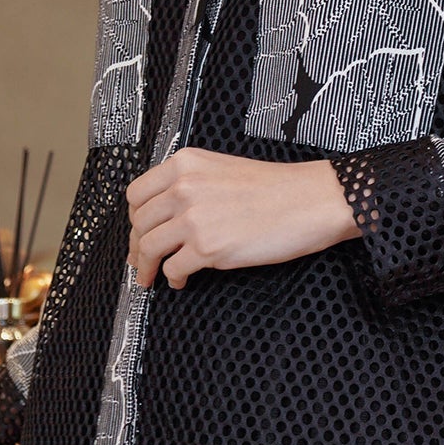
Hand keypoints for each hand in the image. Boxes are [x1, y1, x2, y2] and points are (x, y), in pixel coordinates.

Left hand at [126, 148, 358, 289]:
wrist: (309, 200)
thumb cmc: (275, 188)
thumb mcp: (222, 169)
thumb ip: (191, 183)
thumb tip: (166, 213)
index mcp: (185, 164)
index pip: (136, 192)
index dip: (134, 217)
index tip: (138, 229)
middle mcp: (183, 187)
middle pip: (138, 222)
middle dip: (136, 245)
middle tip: (140, 258)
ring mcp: (193, 218)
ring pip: (148, 247)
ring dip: (145, 266)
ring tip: (150, 276)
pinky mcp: (207, 248)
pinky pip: (172, 269)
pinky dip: (173, 279)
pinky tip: (181, 280)